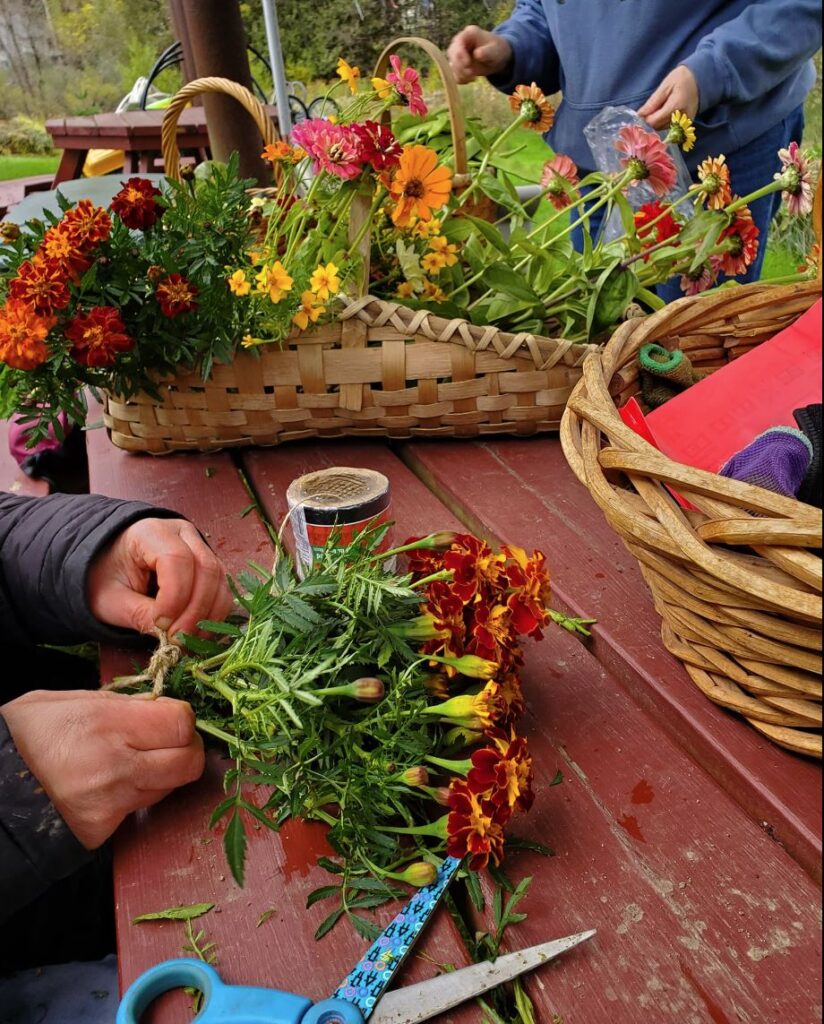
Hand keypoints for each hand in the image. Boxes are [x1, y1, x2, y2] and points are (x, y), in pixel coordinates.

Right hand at [1, 689, 204, 849]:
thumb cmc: (28, 735)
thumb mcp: (70, 701)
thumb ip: (121, 703)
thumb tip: (160, 706)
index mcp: (107, 724)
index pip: (180, 724)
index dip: (183, 718)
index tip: (170, 716)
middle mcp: (115, 766)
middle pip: (188, 762)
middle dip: (188, 748)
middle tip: (170, 741)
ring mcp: (111, 801)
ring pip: (170, 786)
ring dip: (165, 772)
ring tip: (137, 760)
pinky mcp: (103, 827)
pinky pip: (143, 808)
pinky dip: (140, 795)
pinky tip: (118, 783)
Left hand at [87, 517, 232, 636]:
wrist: (108, 565)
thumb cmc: (105, 577)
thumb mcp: (111, 599)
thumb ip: (139, 614)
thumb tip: (170, 637)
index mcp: (150, 532)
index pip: (176, 559)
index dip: (175, 596)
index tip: (161, 625)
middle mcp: (182, 533)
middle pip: (206, 568)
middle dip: (195, 610)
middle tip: (178, 641)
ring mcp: (199, 546)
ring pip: (219, 580)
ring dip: (208, 615)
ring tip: (187, 641)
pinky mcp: (208, 564)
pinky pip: (222, 589)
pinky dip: (214, 613)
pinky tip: (197, 633)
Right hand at [447, 26, 512, 83]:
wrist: (497, 58)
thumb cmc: (497, 50)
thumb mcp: (495, 50)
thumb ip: (487, 51)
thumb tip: (477, 54)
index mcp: (468, 33)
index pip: (458, 42)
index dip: (460, 54)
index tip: (467, 64)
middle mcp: (460, 42)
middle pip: (451, 53)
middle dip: (459, 65)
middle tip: (471, 73)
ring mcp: (457, 54)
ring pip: (451, 65)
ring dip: (461, 74)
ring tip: (473, 77)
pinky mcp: (458, 65)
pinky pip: (454, 74)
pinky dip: (461, 79)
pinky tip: (472, 79)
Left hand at [638, 65, 698, 128]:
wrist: (701, 78)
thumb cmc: (682, 78)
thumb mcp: (665, 86)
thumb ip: (652, 102)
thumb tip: (640, 115)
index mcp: (676, 106)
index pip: (654, 121)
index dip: (645, 119)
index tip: (642, 113)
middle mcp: (681, 118)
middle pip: (658, 127)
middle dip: (650, 121)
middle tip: (649, 110)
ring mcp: (685, 123)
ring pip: (664, 129)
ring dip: (657, 122)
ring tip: (658, 110)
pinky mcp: (686, 125)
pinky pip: (670, 128)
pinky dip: (664, 123)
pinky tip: (664, 114)